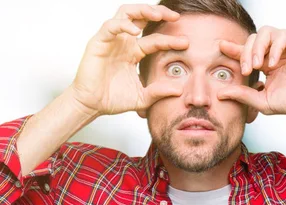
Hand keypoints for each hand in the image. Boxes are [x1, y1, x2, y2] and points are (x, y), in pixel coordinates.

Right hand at [69, 4, 188, 116]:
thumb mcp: (143, 97)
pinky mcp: (98, 42)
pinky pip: (110, 26)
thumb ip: (160, 92)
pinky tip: (134, 30)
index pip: (155, 39)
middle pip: (141, 18)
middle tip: (175, 16)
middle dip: (158, 12)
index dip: (170, 39)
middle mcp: (124, 43)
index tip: (186, 42)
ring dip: (142, 10)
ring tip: (157, 14)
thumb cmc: (114, 100)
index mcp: (135, 53)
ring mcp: (111, 41)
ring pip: (126, 14)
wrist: (92, 106)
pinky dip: (122, 25)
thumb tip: (180, 90)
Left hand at [218, 27, 285, 116]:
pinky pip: (281, 35)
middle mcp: (276, 51)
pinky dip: (274, 48)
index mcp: (266, 63)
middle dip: (245, 53)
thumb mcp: (263, 101)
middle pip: (252, 39)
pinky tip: (273, 63)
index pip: (247, 51)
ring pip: (264, 33)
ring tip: (258, 64)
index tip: (222, 47)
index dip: (234, 48)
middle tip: (246, 69)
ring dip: (257, 47)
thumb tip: (221, 94)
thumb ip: (243, 95)